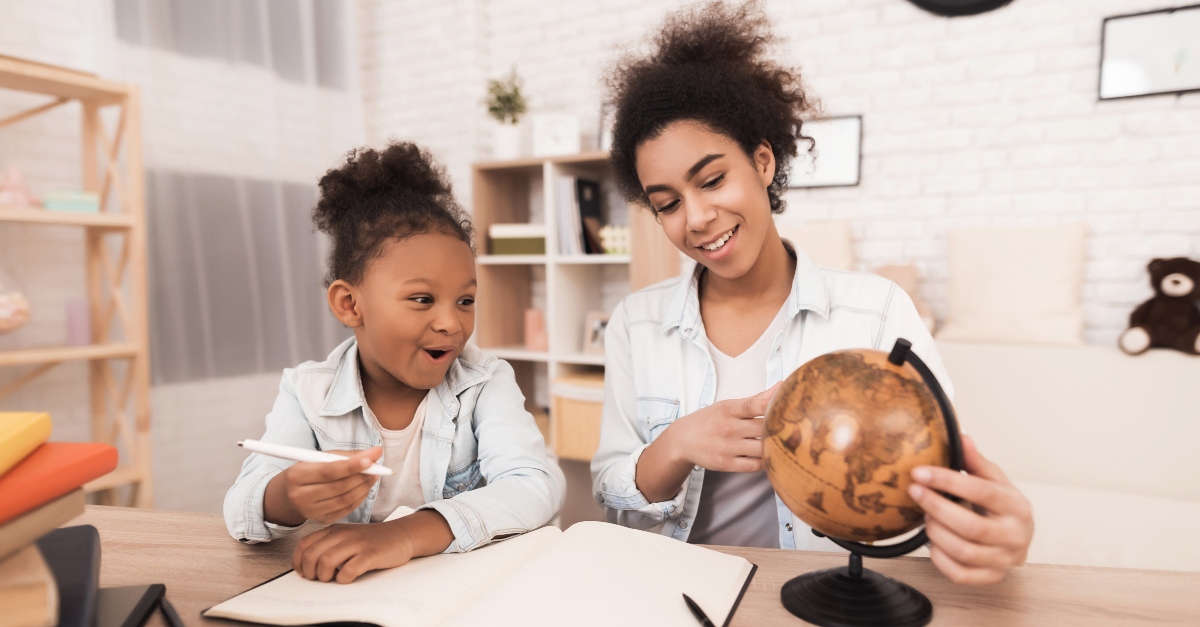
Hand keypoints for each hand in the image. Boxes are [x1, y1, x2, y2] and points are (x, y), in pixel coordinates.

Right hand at [265, 447, 381, 525]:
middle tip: (377, 466)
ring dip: (364, 487)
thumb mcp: (320, 458)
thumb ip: (346, 455)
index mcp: (297, 476)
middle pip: (338, 487)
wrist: (290, 494)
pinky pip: (346, 510)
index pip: (328, 472)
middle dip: (361, 476)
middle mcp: (301, 496)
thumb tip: (373, 453)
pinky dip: (360, 498)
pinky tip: (365, 488)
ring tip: (374, 475)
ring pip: (344, 500)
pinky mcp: (321, 520)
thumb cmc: (309, 471)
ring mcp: (311, 511)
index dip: (351, 466)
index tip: (370, 459)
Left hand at [292, 510, 453, 583]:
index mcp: (334, 530)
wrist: (401, 534)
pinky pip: (349, 569)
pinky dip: (343, 579)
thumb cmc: (372, 540)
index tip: (302, 572)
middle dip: (310, 572)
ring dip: (324, 576)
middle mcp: (343, 534)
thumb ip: (329, 545)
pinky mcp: (371, 554)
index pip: (304, 544)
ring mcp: (357, 543)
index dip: (298, 561)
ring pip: (326, 561)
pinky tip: (347, 579)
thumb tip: (308, 566)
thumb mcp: (347, 536)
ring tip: (331, 580)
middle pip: (312, 555)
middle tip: (317, 579)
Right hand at [634, 383, 778, 502]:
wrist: (683, 440)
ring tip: (783, 443)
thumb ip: (754, 400)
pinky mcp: (727, 464)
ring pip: (761, 448)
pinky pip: (754, 465)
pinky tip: (768, 455)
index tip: (788, 402)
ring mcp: (727, 447)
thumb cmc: (709, 420)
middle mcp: (728, 428)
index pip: (753, 405)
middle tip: (794, 428)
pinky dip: (765, 461)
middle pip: (763, 428)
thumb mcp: (727, 406)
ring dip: (774, 446)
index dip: (772, 403)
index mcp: (728, 409)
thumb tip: (780, 387)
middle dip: (780, 428)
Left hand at [909, 434, 1033, 584]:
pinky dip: (939, 558)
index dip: (947, 481)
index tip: (920, 472)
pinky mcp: (991, 577)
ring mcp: (1003, 560)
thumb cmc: (1002, 507)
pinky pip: (960, 574)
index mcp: (1016, 506)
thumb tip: (960, 437)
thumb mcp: (995, 481)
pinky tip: (932, 542)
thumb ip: (976, 462)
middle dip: (936, 507)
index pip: (981, 491)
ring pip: (963, 551)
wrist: (1019, 539)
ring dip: (936, 532)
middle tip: (915, 492)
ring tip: (925, 517)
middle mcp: (1014, 535)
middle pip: (971, 526)